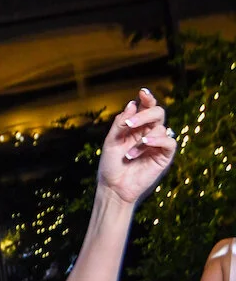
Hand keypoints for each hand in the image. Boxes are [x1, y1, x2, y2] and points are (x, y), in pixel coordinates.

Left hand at [97, 88, 175, 205]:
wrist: (113, 188)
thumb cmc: (111, 165)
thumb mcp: (111, 142)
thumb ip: (120, 123)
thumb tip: (132, 104)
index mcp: (136, 128)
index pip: (146, 108)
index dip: (147, 98)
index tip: (142, 93)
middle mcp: (149, 133)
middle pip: (158, 113)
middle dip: (145, 114)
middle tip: (129, 124)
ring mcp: (157, 144)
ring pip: (161, 128)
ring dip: (142, 138)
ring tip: (129, 154)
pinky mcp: (164, 156)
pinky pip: (169, 142)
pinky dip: (157, 141)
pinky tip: (145, 145)